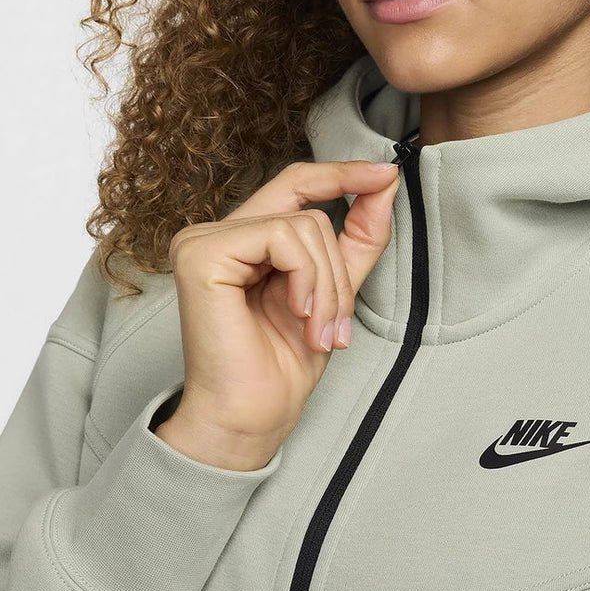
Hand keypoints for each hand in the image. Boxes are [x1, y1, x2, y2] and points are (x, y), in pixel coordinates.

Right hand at [157, 160, 399, 468]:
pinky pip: (282, 238)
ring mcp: (204, 239)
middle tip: (336, 324)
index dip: (343, 174)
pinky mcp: (202, 253)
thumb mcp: (335, 290)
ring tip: (317, 330)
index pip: (297, 183)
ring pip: (303, 224)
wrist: (253, 416)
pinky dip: (306, 279)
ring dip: (327, 285)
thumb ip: (359, 236)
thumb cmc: (284, 364)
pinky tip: (296, 315)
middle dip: (338, 268)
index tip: (387, 174)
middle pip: (309, 210)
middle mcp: (217, 232)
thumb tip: (385, 182)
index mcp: (244, 238)